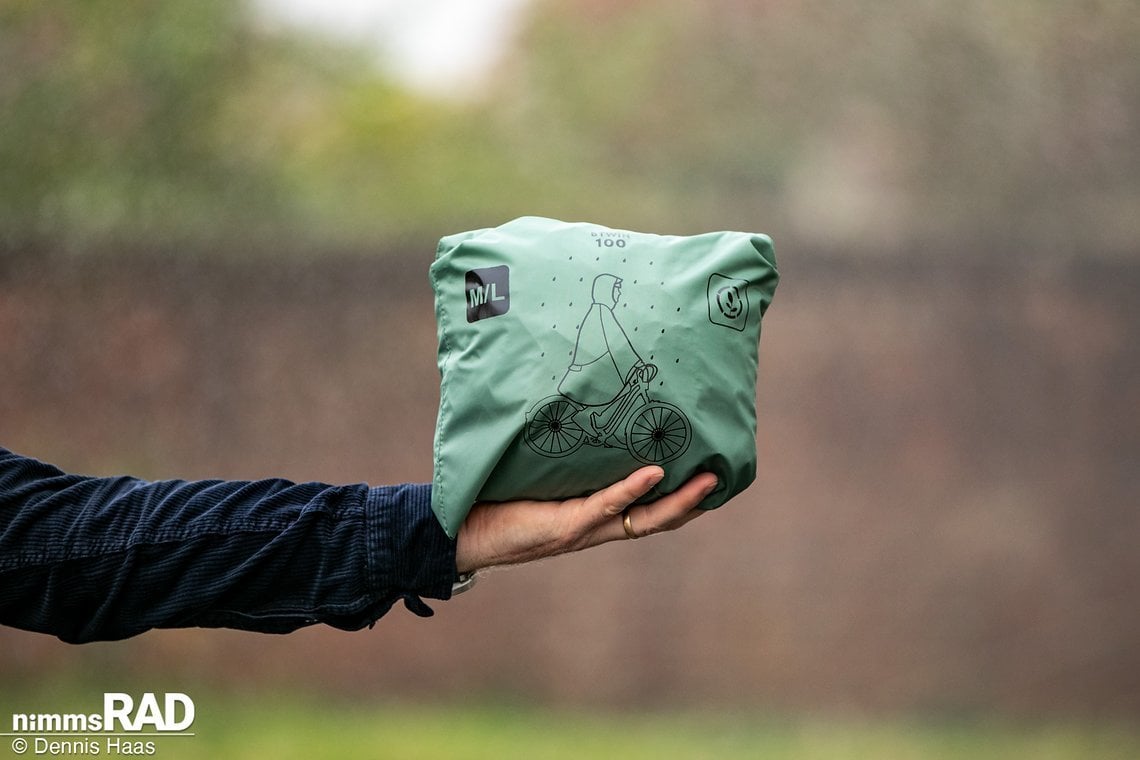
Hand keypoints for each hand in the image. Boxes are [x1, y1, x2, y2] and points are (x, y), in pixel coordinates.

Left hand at [455, 466, 717, 573]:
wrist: (464, 531)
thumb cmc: (498, 500)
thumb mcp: (541, 477)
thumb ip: (564, 457)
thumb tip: (578, 414)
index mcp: (595, 517)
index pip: (649, 511)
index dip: (682, 499)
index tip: (710, 475)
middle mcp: (597, 527)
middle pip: (659, 519)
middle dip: (693, 501)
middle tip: (724, 476)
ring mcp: (585, 528)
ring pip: (644, 519)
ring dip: (679, 500)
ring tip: (707, 479)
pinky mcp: (566, 525)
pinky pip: (606, 505)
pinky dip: (631, 489)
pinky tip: (654, 472)